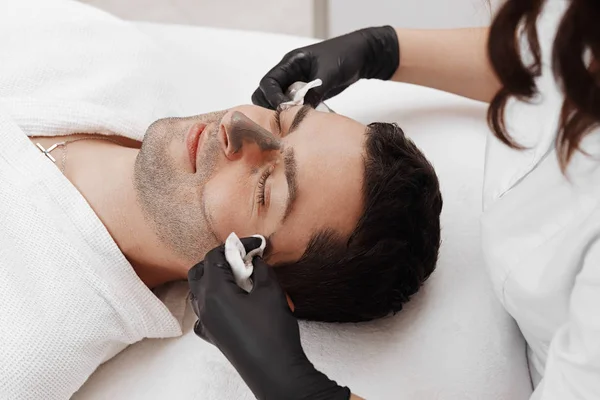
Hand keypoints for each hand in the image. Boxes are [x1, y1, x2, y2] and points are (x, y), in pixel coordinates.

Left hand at [188, 238, 349, 399]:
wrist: (275, 370)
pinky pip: (203, 313)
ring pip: (199, 291)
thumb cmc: (272, 330)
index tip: (255, 245)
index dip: (235, 246)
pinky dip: (212, 302)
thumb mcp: (271, 291)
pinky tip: (230, 302)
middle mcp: (203, 306)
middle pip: (199, 271)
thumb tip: (255, 260)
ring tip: (240, 278)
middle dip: (218, 260)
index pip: (214, 256)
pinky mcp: (212, 336)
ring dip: (214, 279)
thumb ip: (260, 269)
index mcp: (214, 291)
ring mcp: (205, 322)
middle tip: (244, 259)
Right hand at [252, 26, 398, 108]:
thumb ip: (314, 90)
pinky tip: (302, 122)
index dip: (271, 96)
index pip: (269, 81)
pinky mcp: (307, 94)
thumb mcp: (329, 73)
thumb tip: (300, 109)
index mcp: (291, 63)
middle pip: (268, 93)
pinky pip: (294, 106)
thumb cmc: (346, 55)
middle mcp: (290, 74)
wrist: (363, 56)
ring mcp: (298, 84)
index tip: (282, 108)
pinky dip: (295, 114)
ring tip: (292, 122)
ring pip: (279, 102)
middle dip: (271, 106)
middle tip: (283, 119)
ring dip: (283, 112)